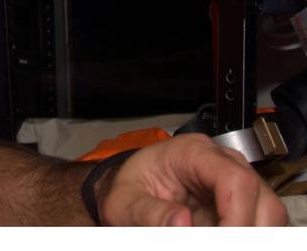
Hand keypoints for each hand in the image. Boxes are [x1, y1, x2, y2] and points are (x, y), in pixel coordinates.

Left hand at [100, 133, 285, 225]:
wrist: (129, 192)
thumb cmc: (129, 189)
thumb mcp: (125, 202)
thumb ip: (148, 212)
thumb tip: (182, 223)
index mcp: (191, 152)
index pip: (234, 179)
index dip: (237, 216)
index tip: (222, 241)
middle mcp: (222, 162)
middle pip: (262, 197)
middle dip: (247, 231)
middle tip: (219, 246)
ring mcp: (236, 182)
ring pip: (270, 213)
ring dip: (250, 235)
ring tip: (217, 242)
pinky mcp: (241, 203)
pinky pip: (261, 224)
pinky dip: (247, 237)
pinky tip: (221, 241)